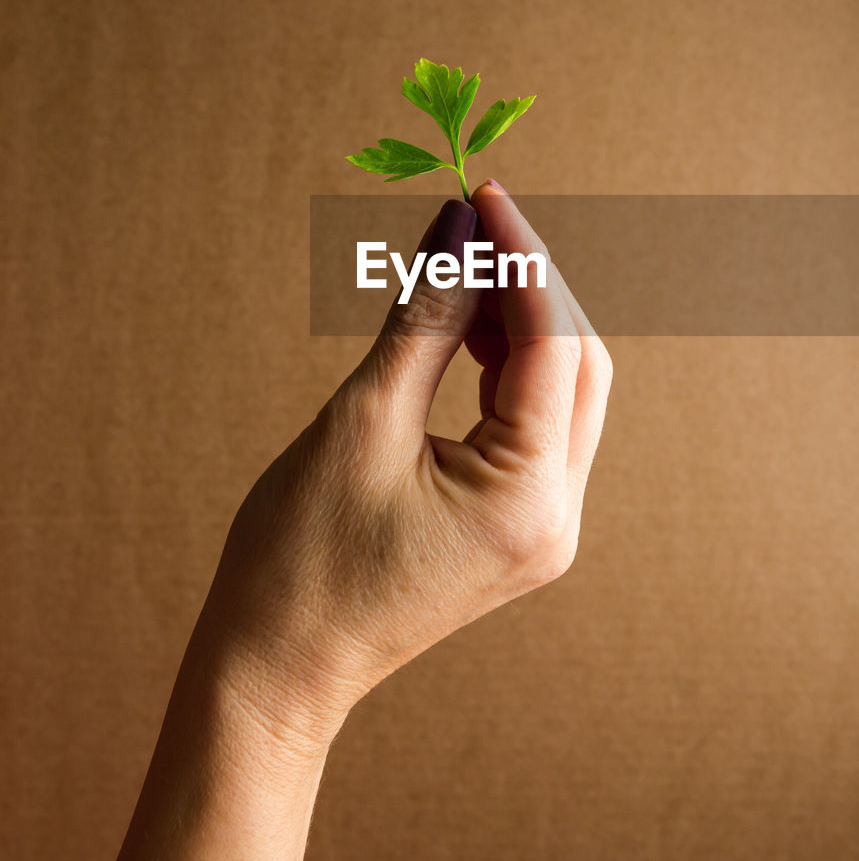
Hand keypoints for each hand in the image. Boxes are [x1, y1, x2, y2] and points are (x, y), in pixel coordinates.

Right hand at [200, 180, 612, 750]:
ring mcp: (543, 529)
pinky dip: (509, 369)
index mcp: (527, 500)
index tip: (481, 193)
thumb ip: (426, 316)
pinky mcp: (517, 526)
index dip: (522, 258)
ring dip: (523, 323)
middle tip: (473, 223)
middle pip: (580, 366)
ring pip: (563, 393)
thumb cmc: (300, 556)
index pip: (555, 345)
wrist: (277, 667)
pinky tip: (469, 328)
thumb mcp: (362, 419)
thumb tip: (459, 228)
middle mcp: (557, 519)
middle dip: (532, 285)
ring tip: (462, 270)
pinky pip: (534, 426)